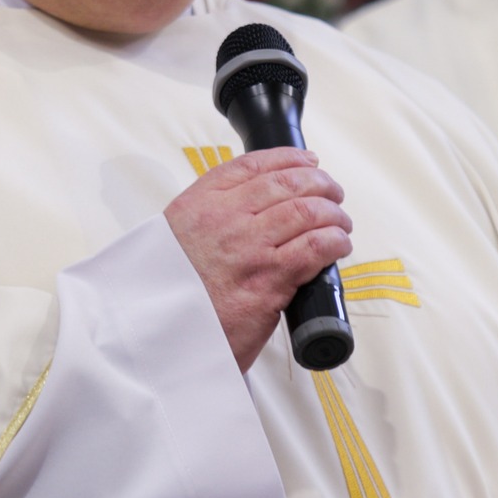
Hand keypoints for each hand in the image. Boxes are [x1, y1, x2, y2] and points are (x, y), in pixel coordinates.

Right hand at [164, 147, 351, 370]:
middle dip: (320, 183)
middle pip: (288, 183)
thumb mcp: (175, 240)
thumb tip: (257, 205)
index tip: (309, 162)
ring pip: (308, 211)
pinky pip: (315, 247)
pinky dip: (334, 241)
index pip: (253, 165)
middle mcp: (224, 219)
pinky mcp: (268, 283)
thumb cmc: (170, 295)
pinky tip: (338, 245)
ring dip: (333, 214)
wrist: (157, 339)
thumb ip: (210, 218)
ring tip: (340, 223)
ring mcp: (248, 249)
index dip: (290, 158)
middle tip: (332, 194)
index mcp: (199, 205)